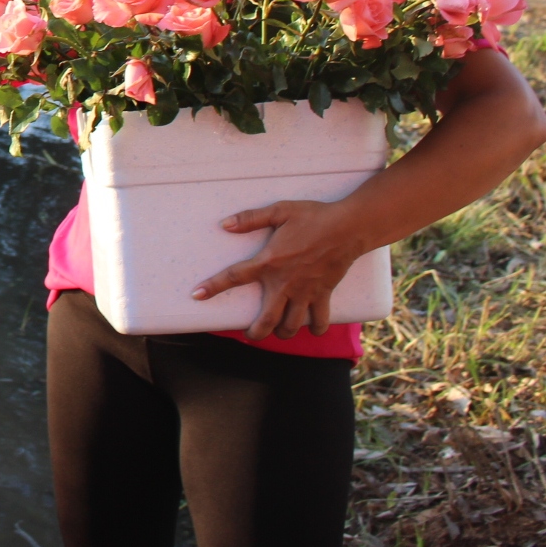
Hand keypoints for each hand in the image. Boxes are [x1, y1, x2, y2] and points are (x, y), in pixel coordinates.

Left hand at [191, 199, 364, 339]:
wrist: (349, 227)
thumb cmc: (313, 217)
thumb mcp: (279, 211)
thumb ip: (250, 218)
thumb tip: (225, 225)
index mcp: (269, 262)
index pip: (235, 277)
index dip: (214, 287)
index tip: (197, 295)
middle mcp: (285, 282)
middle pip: (266, 319)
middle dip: (256, 332)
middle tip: (249, 335)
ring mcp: (306, 291)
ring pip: (292, 324)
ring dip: (283, 332)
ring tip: (277, 331)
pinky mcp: (324, 294)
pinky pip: (320, 319)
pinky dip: (316, 328)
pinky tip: (311, 329)